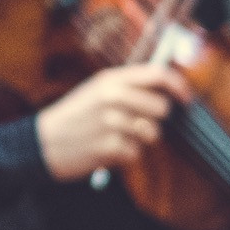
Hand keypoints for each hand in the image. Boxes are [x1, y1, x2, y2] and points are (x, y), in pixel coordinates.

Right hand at [34, 64, 189, 181]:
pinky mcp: (109, 147)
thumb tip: (166, 90)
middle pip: (161, 108)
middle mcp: (112, 97)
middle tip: (137, 124)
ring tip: (117, 137)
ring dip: (139, 140)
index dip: (179, 86)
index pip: (157, 74)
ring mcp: (111, 122)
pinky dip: (125, 155)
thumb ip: (128, 86)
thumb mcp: (96, 90)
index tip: (186, 98)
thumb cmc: (74, 115)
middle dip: (155, 120)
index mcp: (110, 79)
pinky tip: (107, 149)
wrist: (43, 141)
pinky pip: (136, 153)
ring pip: (152, 133)